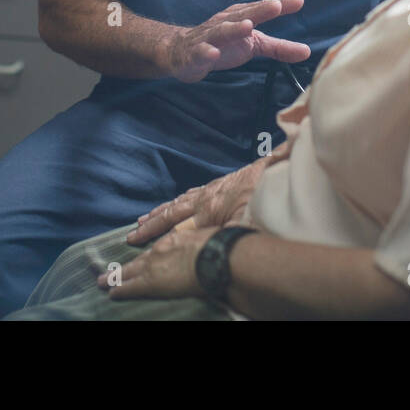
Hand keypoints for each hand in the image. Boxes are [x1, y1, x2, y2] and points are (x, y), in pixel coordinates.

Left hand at [97, 225, 219, 300]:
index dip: (147, 256)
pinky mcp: (150, 282)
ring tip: (103, 281)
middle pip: (138, 260)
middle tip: (107, 273)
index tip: (141, 259)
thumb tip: (210, 253)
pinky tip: (111, 293)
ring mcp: (153, 265)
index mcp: (176, 239)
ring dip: (116, 276)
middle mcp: (161, 250)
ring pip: (129, 271)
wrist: (215, 256)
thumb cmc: (219, 248)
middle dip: (123, 267)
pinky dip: (120, 289)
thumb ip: (203, 248)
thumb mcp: (210, 241)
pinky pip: (130, 286)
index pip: (156, 249)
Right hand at [128, 158, 267, 244]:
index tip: (137, 241)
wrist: (277, 168)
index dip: (156, 234)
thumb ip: (229, 231)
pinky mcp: (219, 184)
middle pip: (172, 213)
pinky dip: (179, 200)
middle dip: (152, 225)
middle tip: (133, 234)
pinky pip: (192, 193)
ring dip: (162, 212)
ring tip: (144, 219)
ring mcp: (211, 190)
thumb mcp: (246, 221)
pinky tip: (176, 201)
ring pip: (180, 202)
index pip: (177, 226)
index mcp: (208, 208)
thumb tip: (220, 240)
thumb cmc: (263, 196)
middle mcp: (205, 198)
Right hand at [163, 0, 310, 82]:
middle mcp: (225, 22)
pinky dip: (206, 52)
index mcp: (241, 17)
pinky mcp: (196, 53)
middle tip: (276, 5)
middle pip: (244, 14)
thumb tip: (308, 51)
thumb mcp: (254, 45)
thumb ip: (279, 47)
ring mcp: (210, 37)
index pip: (262, 9)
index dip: (280, 5)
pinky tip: (213, 53)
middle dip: (259, 10)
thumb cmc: (224, 44)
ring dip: (234, 28)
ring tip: (248, 26)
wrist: (182, 51)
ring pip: (221, 31)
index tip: (299, 0)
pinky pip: (201, 52)